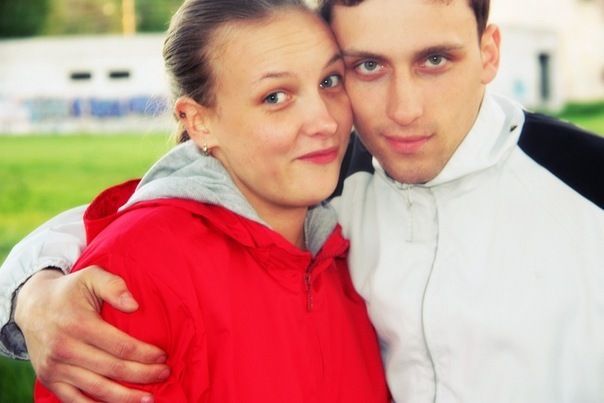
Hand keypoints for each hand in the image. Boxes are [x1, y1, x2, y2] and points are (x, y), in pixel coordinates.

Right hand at [15, 266, 170, 401]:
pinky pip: (74, 401)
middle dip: (143, 374)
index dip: (145, 354)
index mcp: (78, 324)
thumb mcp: (91, 276)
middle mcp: (65, 348)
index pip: (120, 346)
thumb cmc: (69, 290)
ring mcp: (55, 367)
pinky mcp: (49, 379)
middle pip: (113, 369)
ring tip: (149, 399)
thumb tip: (134, 305)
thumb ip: (114, 285)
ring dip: (126, 397)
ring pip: (97, 389)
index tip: (163, 355)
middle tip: (164, 374)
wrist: (31, 305)